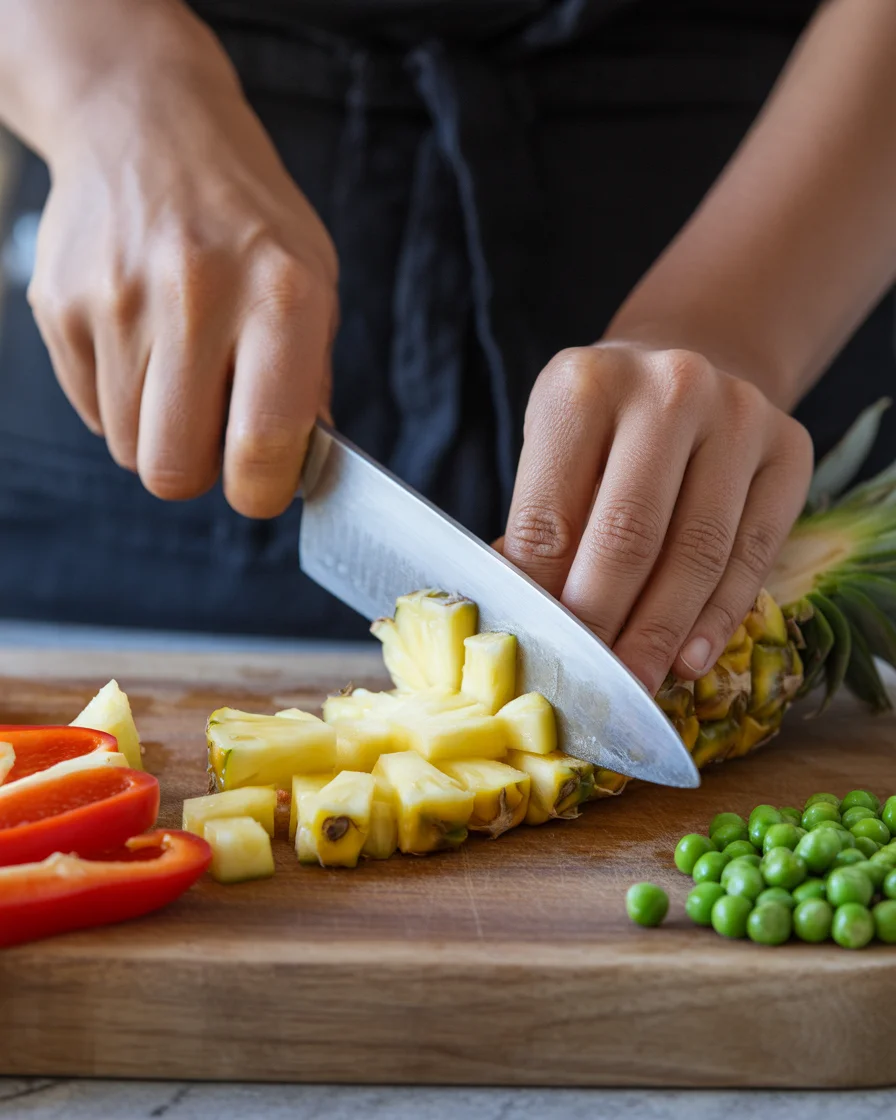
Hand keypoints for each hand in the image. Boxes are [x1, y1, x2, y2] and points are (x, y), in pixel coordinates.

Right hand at [26, 2, 337, 517]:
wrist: (144, 123)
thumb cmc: (245, 216)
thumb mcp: (313, 277)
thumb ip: (311, 378)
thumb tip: (295, 466)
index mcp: (280, 296)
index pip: (263, 445)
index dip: (262, 489)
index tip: (263, 485)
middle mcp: (197, 297)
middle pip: (175, 468)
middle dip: (201, 472)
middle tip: (217, 437)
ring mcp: (117, 301)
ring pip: (131, 448)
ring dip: (161, 432)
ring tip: (182, 372)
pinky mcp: (60, 307)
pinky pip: (93, 410)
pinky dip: (122, 399)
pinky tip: (144, 344)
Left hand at [501, 344, 813, 692]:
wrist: (685, 372)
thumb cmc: (601, 430)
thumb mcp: (553, 454)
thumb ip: (541, 528)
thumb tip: (528, 616)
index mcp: (584, 387)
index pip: (550, 516)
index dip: (542, 598)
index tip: (540, 654)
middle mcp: (668, 389)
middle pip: (629, 535)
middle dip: (604, 624)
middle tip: (590, 683)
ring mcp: (739, 414)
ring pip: (699, 550)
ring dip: (662, 632)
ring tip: (637, 682)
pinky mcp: (790, 448)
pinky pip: (754, 551)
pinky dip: (719, 616)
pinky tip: (691, 658)